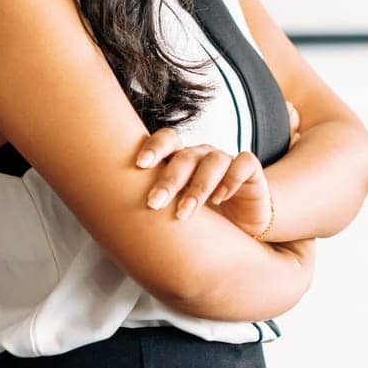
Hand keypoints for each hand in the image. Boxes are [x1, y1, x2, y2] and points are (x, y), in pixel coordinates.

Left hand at [133, 102, 301, 236]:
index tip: (139, 165)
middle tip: (153, 203)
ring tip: (184, 212)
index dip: (154, 148)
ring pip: (213, 161)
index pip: (167, 140)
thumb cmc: (204, 218)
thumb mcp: (176, 210)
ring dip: (198, 186)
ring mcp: (227, 161)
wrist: (244, 227)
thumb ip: (157, 205)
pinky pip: (243, 163)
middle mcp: (202, 156)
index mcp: (181, 159)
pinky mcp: (251, 171)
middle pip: (185, 156)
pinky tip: (220, 198)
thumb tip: (117, 219)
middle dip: (169, 180)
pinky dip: (232, 178)